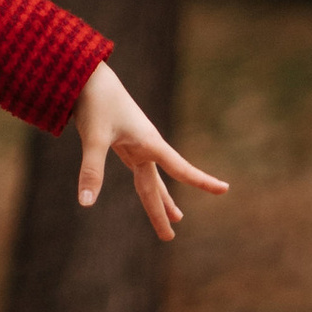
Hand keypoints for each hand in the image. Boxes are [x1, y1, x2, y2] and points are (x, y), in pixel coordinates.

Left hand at [75, 59, 226, 241]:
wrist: (87, 74)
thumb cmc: (94, 102)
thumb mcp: (93, 137)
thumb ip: (91, 170)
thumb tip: (86, 204)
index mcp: (149, 142)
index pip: (180, 168)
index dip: (201, 180)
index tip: (225, 189)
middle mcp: (146, 145)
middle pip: (157, 185)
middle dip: (163, 210)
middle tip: (170, 236)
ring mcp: (135, 144)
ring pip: (150, 179)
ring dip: (159, 200)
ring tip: (175, 219)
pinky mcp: (123, 141)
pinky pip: (137, 169)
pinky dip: (144, 183)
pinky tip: (145, 185)